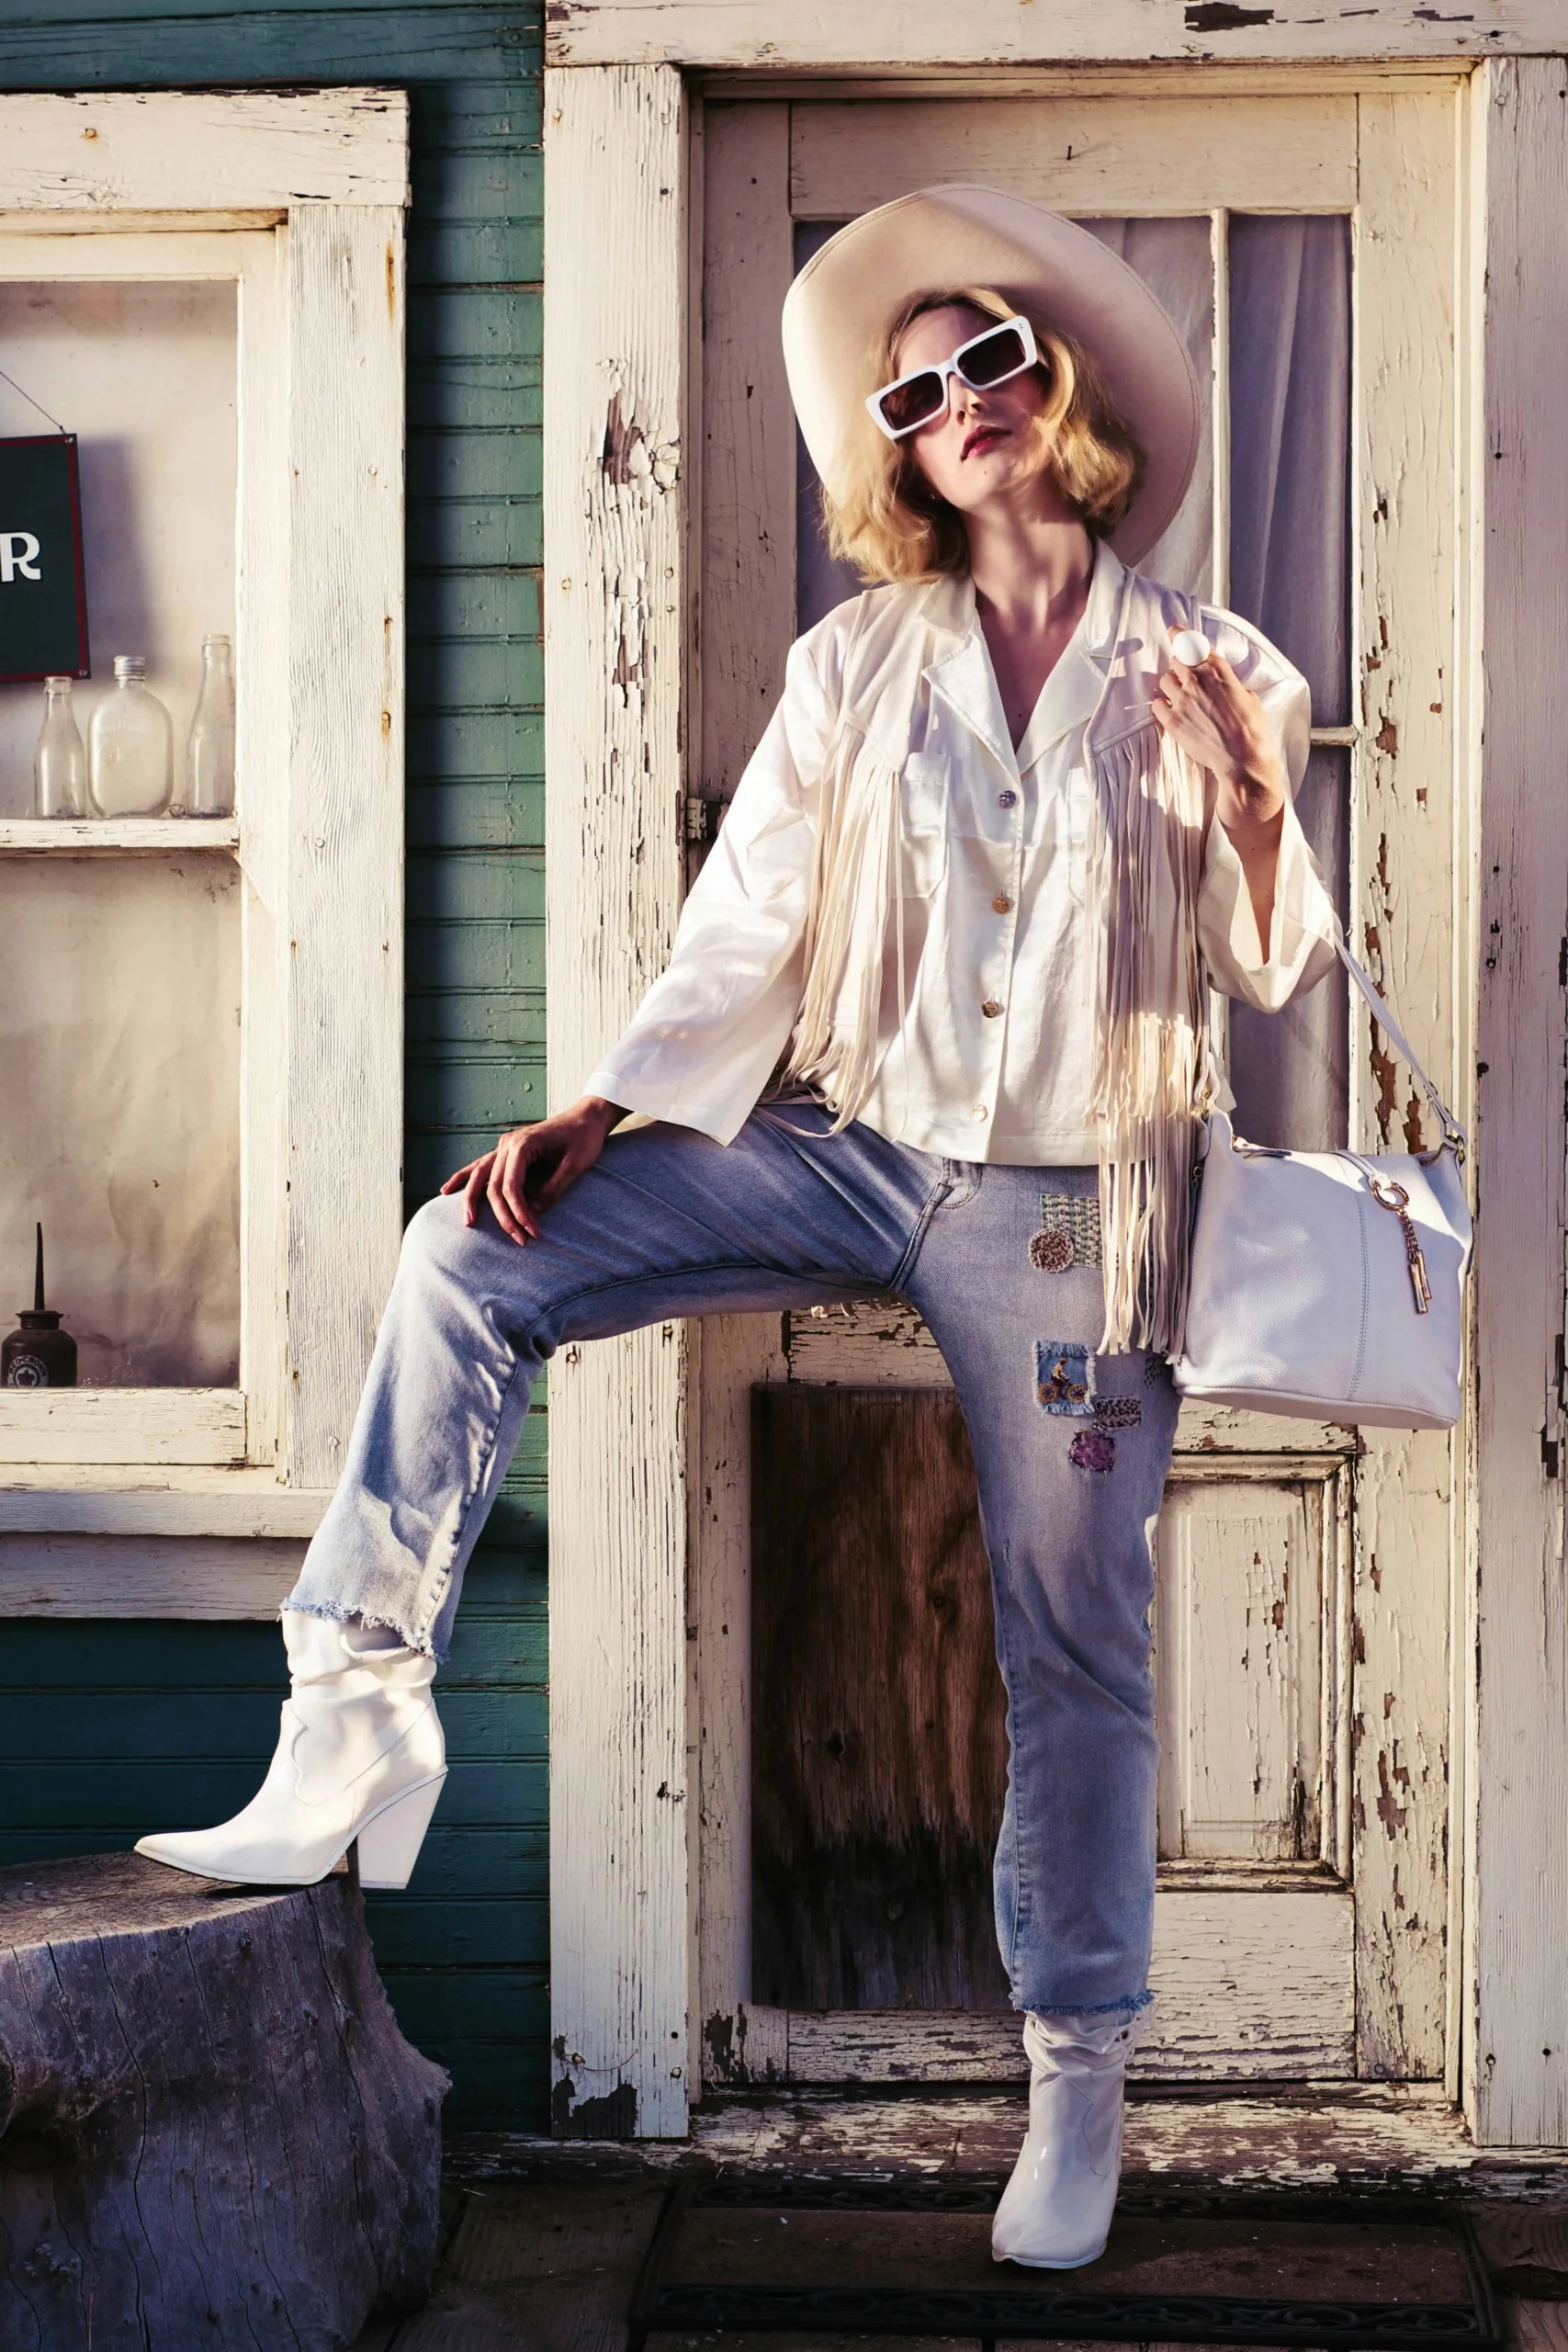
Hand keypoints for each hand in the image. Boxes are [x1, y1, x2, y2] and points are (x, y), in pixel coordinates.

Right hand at [440, 1095, 624, 1244]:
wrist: (586, 1117)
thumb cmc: (583, 1138)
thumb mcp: (574, 1166)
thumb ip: (552, 1190)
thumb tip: (533, 1216)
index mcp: (523, 1144)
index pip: (511, 1187)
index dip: (519, 1213)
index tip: (533, 1232)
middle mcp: (508, 1144)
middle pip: (493, 1186)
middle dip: (503, 1216)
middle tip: (518, 1240)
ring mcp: (504, 1146)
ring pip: (480, 1176)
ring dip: (471, 1200)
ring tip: (467, 1222)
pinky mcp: (506, 1150)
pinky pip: (480, 1166)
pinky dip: (464, 1177)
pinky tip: (448, 1189)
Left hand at [1151, 647, 1286, 845]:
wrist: (1242, 758)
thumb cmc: (1252, 729)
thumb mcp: (1249, 696)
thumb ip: (1229, 683)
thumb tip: (1222, 683)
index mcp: (1217, 670)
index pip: (1193, 644)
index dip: (1181, 636)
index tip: (1174, 632)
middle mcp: (1196, 680)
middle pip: (1176, 660)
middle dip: (1180, 666)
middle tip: (1186, 677)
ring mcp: (1182, 700)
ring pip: (1165, 680)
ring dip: (1171, 685)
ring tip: (1181, 697)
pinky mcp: (1172, 720)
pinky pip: (1157, 704)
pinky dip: (1163, 706)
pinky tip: (1172, 712)